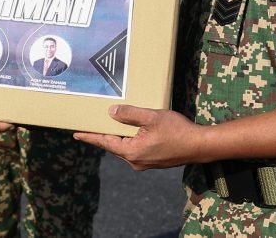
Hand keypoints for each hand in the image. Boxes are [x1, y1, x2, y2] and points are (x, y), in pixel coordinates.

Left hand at [73, 105, 204, 170]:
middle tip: (88, 126)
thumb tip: (111, 112)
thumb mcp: (152, 117)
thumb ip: (130, 114)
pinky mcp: (152, 161)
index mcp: (132, 151)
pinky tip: (127, 131)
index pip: (105, 142)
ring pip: (123, 148)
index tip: (76, 134)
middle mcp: (135, 161)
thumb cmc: (177, 130)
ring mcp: (144, 163)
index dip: (90, 136)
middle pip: (113, 146)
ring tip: (106, 126)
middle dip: (102, 136)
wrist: (199, 146)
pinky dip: (127, 140)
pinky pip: (133, 150)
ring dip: (115, 138)